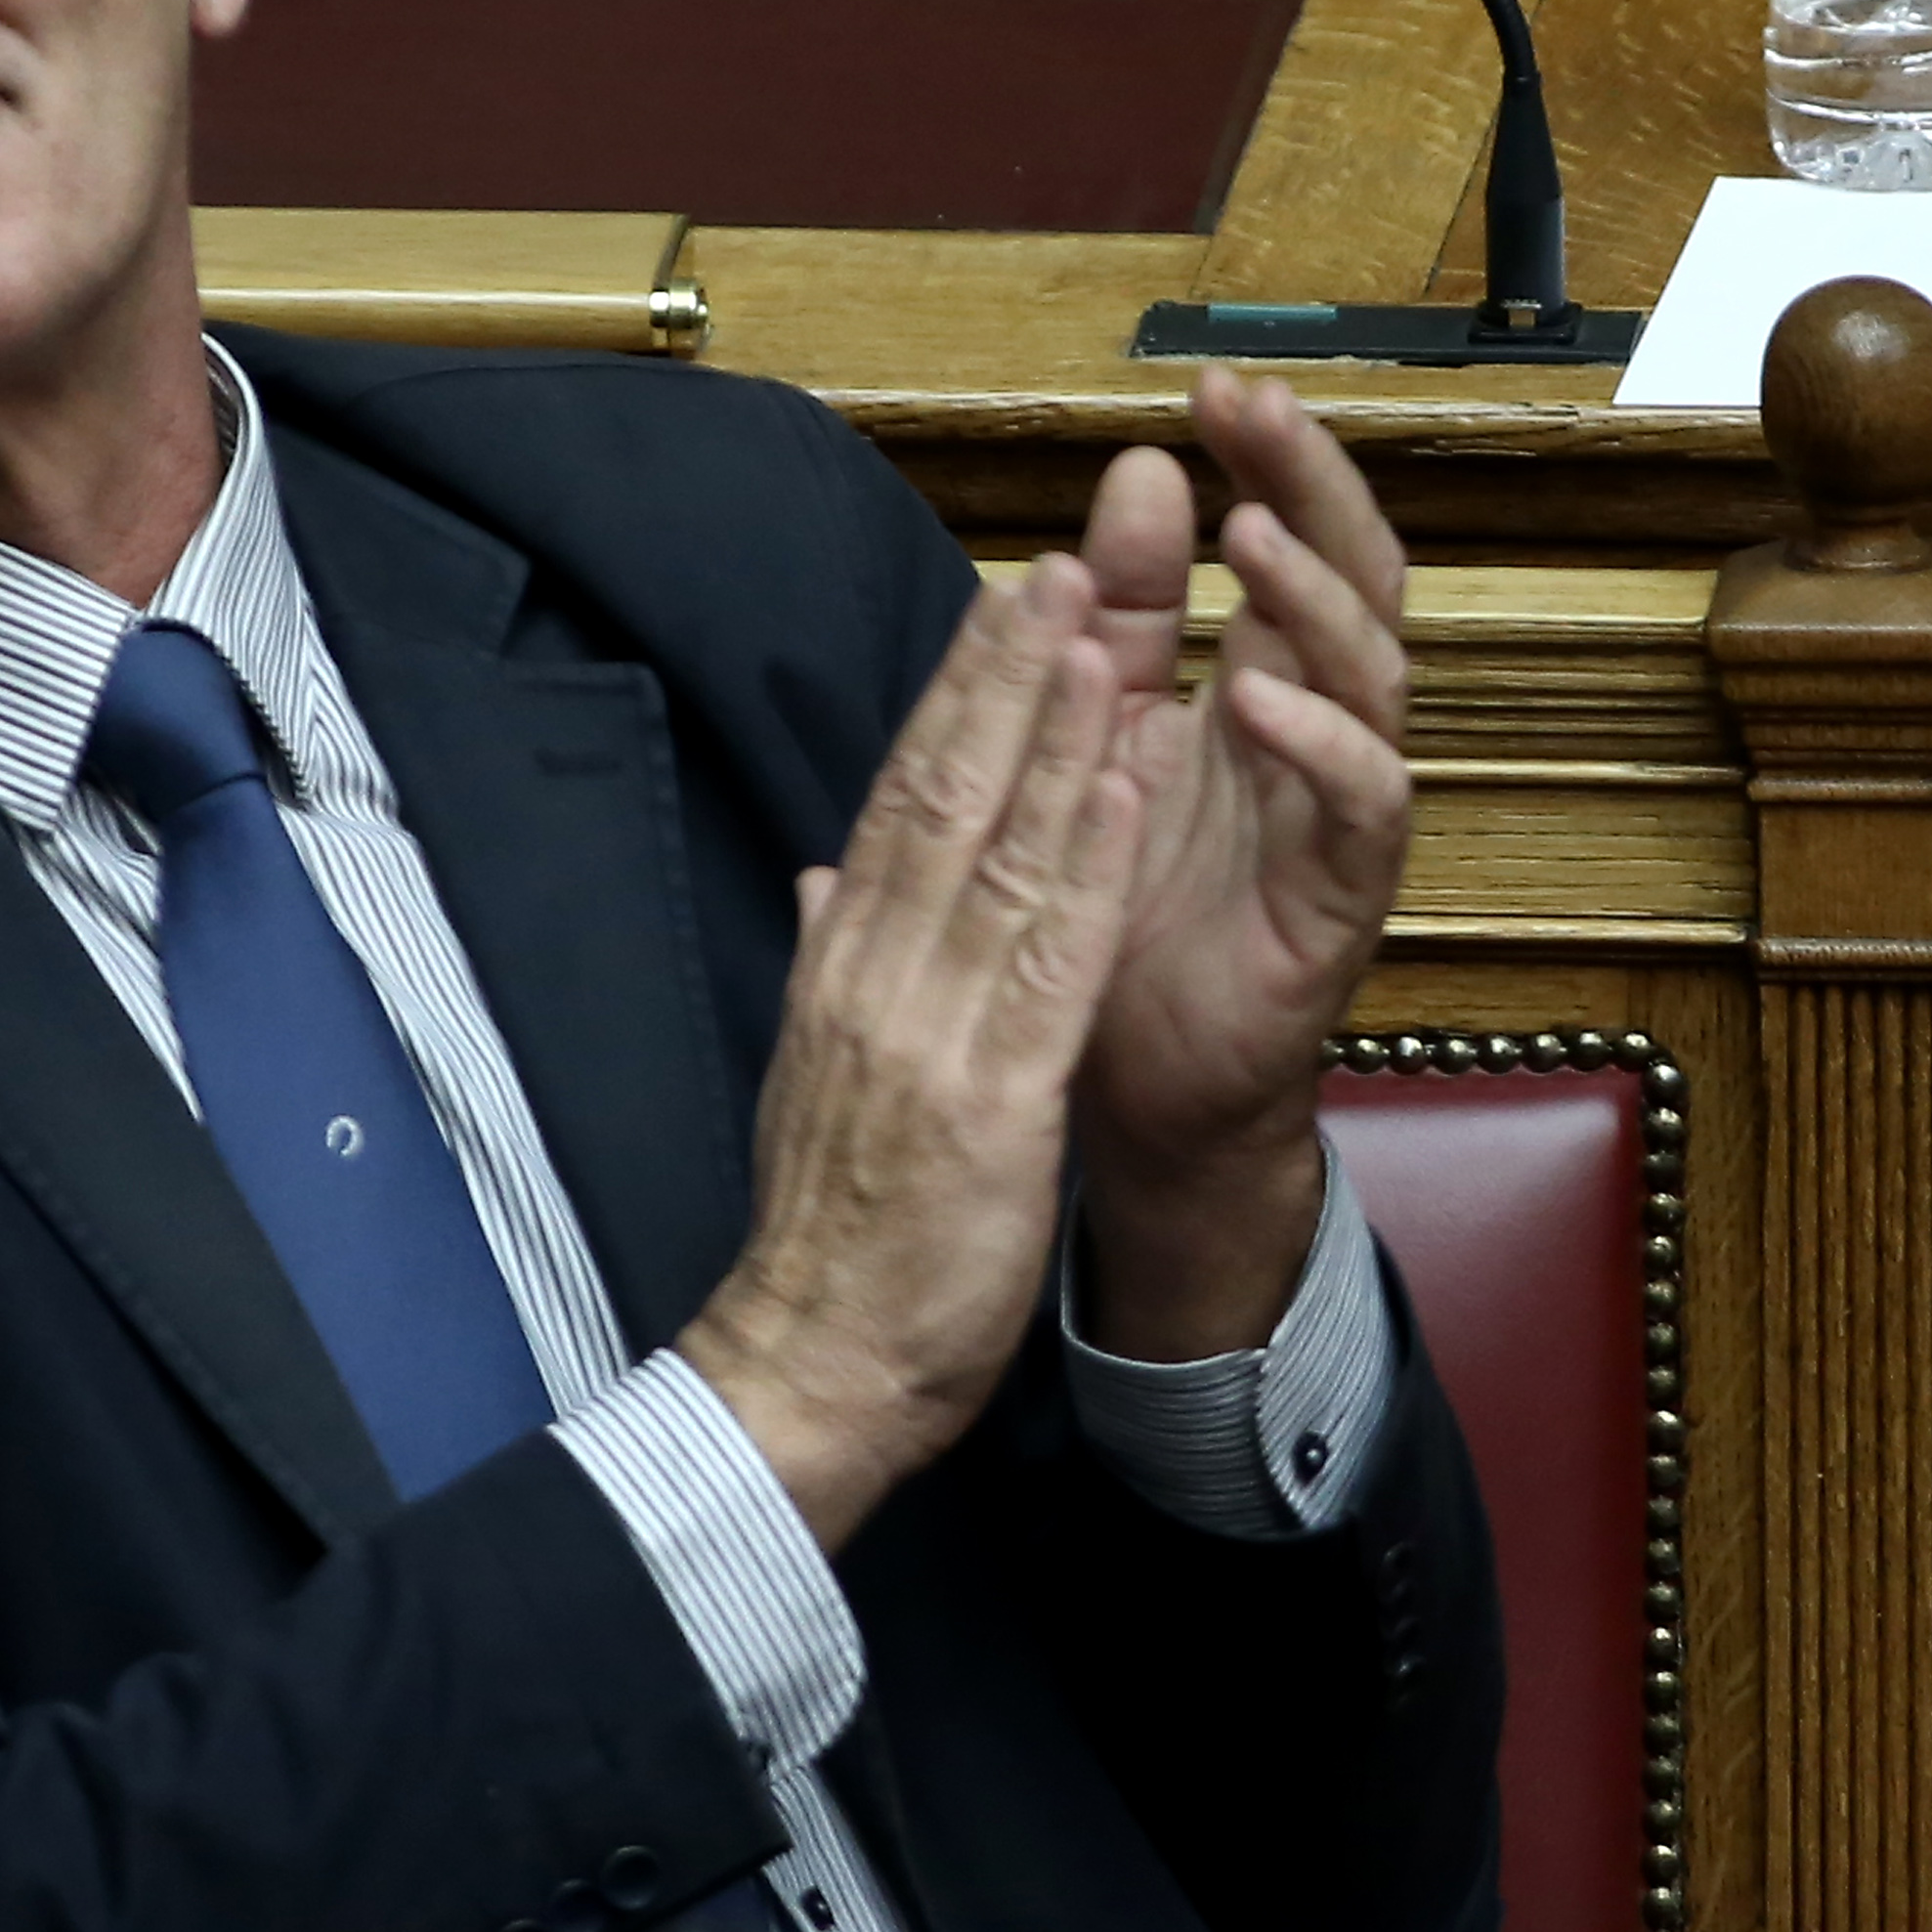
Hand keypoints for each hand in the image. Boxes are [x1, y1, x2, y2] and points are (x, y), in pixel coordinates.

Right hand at [680, 553, 1148, 1549]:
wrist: (808, 1367)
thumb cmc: (828, 1238)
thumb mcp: (813, 1080)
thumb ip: (827, 966)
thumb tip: (825, 880)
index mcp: (842, 972)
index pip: (899, 805)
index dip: (954, 699)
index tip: (1000, 606)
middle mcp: (875, 979)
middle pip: (940, 797)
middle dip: (1002, 676)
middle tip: (1059, 564)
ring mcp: (929, 1034)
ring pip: (994, 853)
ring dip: (1052, 734)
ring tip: (1100, 630)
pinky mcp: (990, 1101)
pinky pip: (1046, 962)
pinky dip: (1085, 862)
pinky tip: (1124, 784)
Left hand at [1061, 368, 1410, 1358]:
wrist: (1121, 1087)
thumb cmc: (1118, 908)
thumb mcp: (1101, 734)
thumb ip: (1116, 615)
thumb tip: (1135, 469)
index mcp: (1257, 685)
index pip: (1285, 544)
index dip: (1265, 461)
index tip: (1212, 383)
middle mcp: (1315, 735)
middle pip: (1351, 580)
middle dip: (1311, 488)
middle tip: (1258, 409)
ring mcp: (1338, 816)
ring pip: (1375, 679)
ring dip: (1314, 602)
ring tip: (1251, 534)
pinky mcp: (1343, 903)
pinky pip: (1364, 810)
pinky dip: (1323, 747)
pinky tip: (1265, 698)